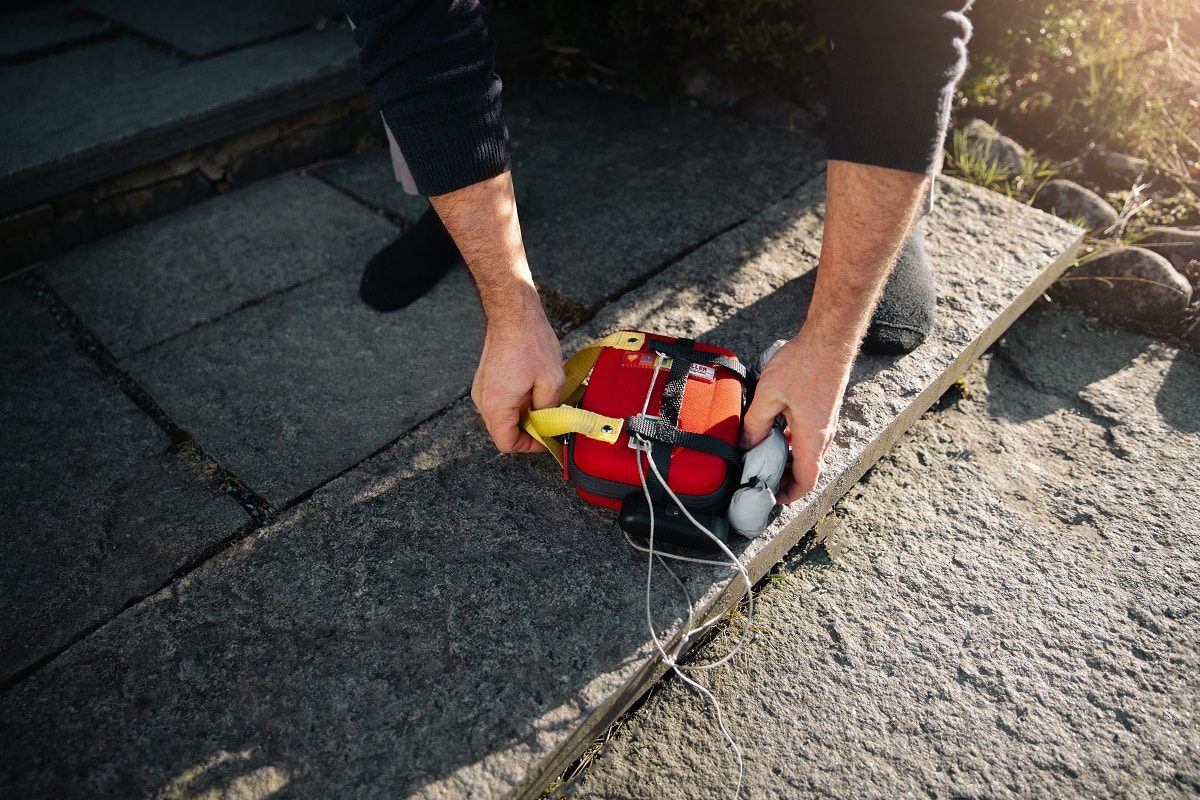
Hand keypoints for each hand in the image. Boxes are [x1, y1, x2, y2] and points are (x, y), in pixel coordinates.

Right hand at [471, 302, 563, 452]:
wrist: (514, 313)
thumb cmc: (531, 342)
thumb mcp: (551, 382)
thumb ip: (549, 411)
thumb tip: (549, 426)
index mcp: (496, 405)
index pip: (507, 443)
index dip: (530, 446)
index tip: (547, 438)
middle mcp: (483, 400)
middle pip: (503, 432)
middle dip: (528, 430)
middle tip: (549, 420)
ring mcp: (481, 389)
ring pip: (503, 417)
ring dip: (523, 416)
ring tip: (543, 401)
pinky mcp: (485, 380)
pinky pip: (500, 402)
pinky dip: (517, 403)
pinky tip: (533, 389)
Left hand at [740, 328, 854, 503]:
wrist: (829, 341)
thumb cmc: (803, 365)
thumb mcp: (769, 395)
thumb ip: (755, 423)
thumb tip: (747, 445)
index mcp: (812, 437)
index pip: (806, 479)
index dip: (790, 494)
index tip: (772, 497)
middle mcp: (823, 434)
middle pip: (806, 468)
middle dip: (784, 478)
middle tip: (760, 477)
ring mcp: (824, 422)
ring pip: (806, 451)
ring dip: (786, 458)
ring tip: (761, 456)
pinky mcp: (821, 410)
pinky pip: (807, 435)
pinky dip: (790, 441)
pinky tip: (772, 431)